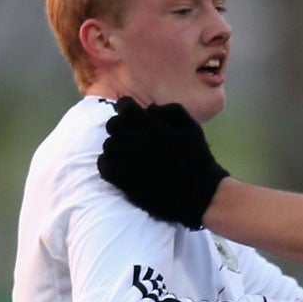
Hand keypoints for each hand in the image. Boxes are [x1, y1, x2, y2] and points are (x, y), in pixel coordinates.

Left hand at [98, 97, 227, 227]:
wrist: (199, 195)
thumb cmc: (197, 159)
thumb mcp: (192, 127)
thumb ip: (170, 111)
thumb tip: (149, 109)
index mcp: (150, 126)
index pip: (124, 106)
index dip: (128, 108)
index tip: (135, 115)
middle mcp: (134, 141)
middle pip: (112, 124)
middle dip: (121, 126)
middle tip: (132, 135)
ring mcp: (126, 161)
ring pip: (108, 144)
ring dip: (116, 145)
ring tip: (128, 152)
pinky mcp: (123, 180)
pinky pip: (103, 165)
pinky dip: (108, 162)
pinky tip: (120, 165)